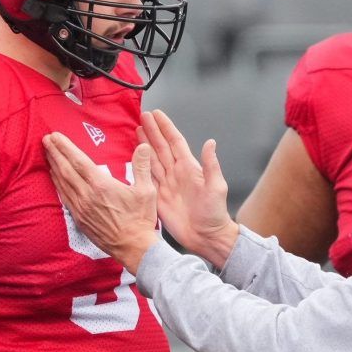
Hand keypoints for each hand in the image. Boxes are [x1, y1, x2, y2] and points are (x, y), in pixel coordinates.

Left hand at [43, 132, 158, 272]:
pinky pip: (64, 197)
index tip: (55, 136)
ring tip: (47, 153)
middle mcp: (87, 195)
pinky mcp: (79, 218)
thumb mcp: (147, 190)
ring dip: (53, 166)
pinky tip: (54, 177)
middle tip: (45, 140)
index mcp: (101, 186)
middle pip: (65, 170)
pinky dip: (57, 184)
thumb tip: (143, 145)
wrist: (133, 247)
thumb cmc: (140, 219)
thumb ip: (142, 166)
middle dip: (55, 153)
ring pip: (62, 183)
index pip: (78, 161)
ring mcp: (81, 208)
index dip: (65, 147)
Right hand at [138, 110, 237, 266]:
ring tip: (136, 130)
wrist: (206, 237)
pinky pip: (147, 177)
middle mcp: (176, 173)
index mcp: (189, 168)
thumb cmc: (215, 214)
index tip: (157, 114)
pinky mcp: (158, 197)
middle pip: (161, 147)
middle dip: (152, 131)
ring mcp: (166, 184)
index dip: (166, 127)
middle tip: (142, 116)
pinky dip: (140, 165)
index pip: (175, 142)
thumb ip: (211, 165)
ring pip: (152, 159)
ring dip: (145, 144)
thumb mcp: (216, 187)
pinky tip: (135, 156)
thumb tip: (210, 142)